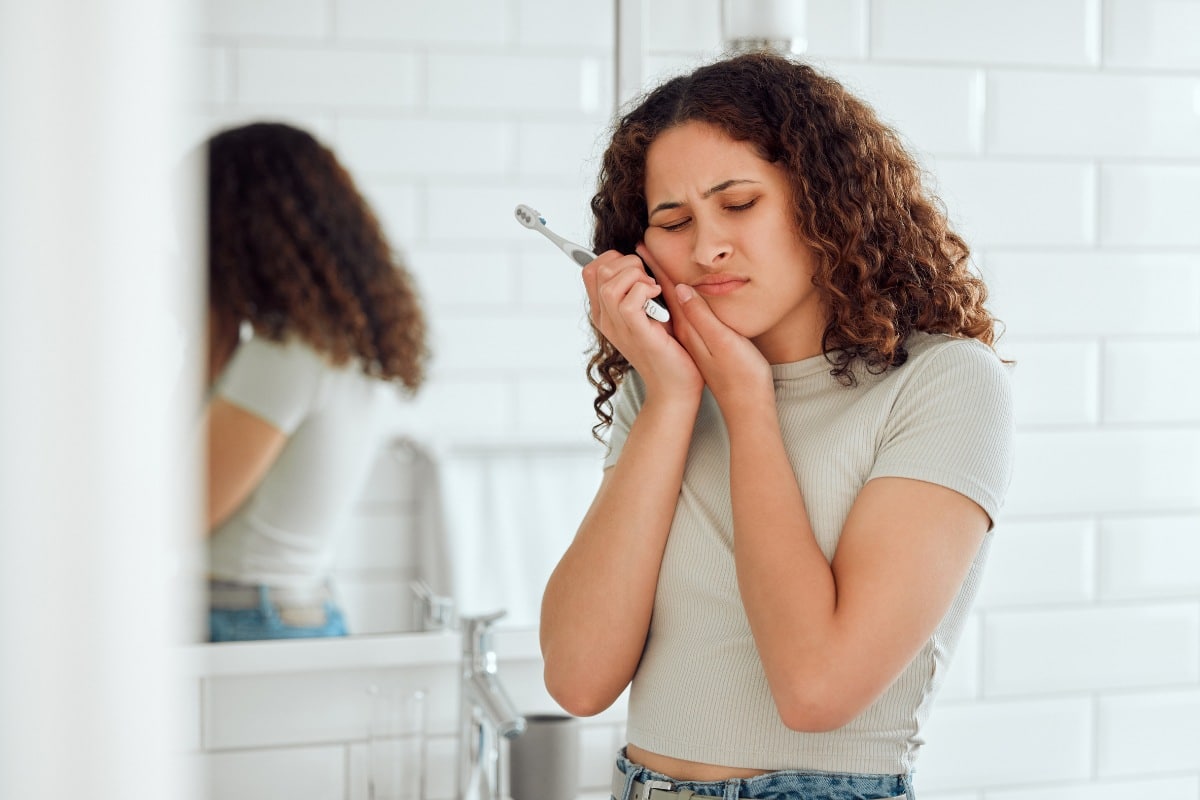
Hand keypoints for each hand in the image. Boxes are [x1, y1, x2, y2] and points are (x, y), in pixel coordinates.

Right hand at [582, 249, 701, 398]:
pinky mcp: (635, 332)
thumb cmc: (667, 347)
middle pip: (598, 269)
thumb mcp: (649, 310)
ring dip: (637, 276)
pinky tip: (658, 297)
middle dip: (628, 263)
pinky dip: (645, 290)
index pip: (590, 270)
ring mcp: (617, 326)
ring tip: (653, 290)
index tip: (637, 270)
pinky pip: (628, 299)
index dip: (613, 258)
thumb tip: (640, 250)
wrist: (674, 384)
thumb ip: (639, 286)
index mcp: (604, 312)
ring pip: (609, 282)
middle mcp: (605, 319)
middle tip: (649, 281)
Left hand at [639, 245, 771, 412]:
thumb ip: (702, 315)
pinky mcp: (700, 344)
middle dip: (650, 270)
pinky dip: (674, 298)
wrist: (745, 406)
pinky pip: (681, 314)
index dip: (655, 266)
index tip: (641, 246)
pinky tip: (676, 293)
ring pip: (671, 303)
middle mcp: (686, 330)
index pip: (667, 289)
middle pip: (663, 293)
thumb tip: (680, 289)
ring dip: (660, 282)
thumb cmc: (741, 376)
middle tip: (641, 250)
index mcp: (689, 327)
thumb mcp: (723, 343)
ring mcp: (692, 338)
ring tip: (652, 265)